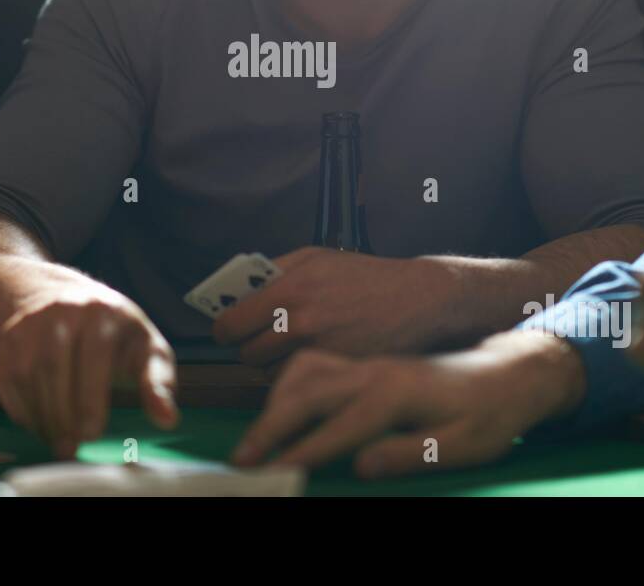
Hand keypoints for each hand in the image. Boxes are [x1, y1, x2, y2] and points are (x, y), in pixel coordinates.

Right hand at [0, 279, 178, 458]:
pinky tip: (42, 425)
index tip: (92, 433)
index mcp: (103, 310)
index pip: (94, 356)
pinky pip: (8, 380)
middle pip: (55, 367)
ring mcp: (32, 322)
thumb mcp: (147, 350)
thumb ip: (159, 384)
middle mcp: (63, 309)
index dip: (90, 399)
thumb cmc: (118, 336)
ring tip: (61, 441)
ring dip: (42, 416)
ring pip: (28, 376)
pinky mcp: (10, 338)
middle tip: (73, 447)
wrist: (71, 302)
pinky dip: (22, 409)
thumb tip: (168, 419)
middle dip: (63, 414)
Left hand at [212, 247, 460, 364]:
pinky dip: (301, 378)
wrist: (418, 299)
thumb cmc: (364, 276)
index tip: (230, 331)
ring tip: (294, 348)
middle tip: (265, 339)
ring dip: (274, 366)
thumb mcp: (315, 257)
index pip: (229, 325)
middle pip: (247, 354)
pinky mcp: (336, 373)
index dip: (226, 330)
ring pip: (270, 374)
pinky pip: (300, 385)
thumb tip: (235, 293)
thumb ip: (272, 272)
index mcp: (288, 288)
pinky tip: (316, 359)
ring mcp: (319, 351)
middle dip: (251, 348)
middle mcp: (300, 322)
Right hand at [231, 329, 585, 477]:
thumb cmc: (488, 414)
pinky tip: (279, 398)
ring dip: (273, 398)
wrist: (507, 371)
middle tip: (242, 458)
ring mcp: (367, 361)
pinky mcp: (365, 361)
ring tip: (256, 435)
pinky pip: (314, 361)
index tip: (271, 474)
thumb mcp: (464, 444)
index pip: (338, 428)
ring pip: (304, 369)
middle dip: (270, 425)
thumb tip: (362, 465)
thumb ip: (411, 452)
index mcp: (397, 394)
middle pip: (308, 392)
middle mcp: (374, 371)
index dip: (302, 452)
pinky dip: (287, 378)